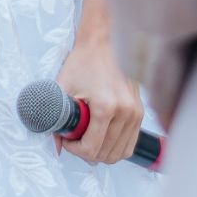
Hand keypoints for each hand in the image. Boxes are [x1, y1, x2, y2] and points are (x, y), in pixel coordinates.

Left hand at [55, 35, 143, 165]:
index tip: (67, 139)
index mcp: (106, 107)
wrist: (103, 42)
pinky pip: (129, 144)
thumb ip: (57, 119)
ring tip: (89, 137)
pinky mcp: (140, 112)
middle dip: (86, 152)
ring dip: (101, 152)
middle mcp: (125, 112)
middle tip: (75, 138)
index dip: (74, 149)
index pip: (91, 149)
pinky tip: (103, 136)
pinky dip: (115, 146)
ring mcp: (135, 113)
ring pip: (119, 153)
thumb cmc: (83, 61)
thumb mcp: (63, 89)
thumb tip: (57, 146)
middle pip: (105, 154)